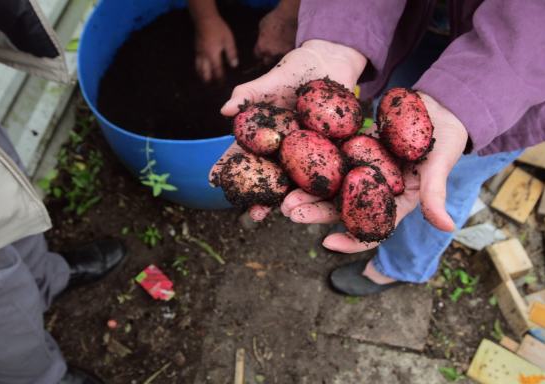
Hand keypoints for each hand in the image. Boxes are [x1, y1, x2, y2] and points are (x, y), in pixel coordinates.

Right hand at [194, 15, 237, 81]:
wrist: (204, 19)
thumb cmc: (218, 29)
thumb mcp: (229, 40)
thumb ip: (231, 53)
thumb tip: (234, 65)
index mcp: (213, 55)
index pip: (217, 71)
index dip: (220, 79)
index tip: (222, 85)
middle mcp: (204, 57)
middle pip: (205, 73)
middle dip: (209, 81)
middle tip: (212, 87)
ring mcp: (199, 53)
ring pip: (198, 69)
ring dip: (202, 76)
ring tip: (206, 82)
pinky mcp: (196, 49)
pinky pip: (197, 63)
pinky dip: (199, 69)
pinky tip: (201, 70)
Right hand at [209, 39, 366, 220]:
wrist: (332, 62)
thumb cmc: (297, 69)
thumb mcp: (272, 79)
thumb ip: (250, 94)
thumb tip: (223, 110)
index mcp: (264, 134)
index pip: (242, 153)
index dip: (228, 167)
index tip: (212, 180)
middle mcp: (283, 149)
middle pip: (269, 176)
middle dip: (260, 196)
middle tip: (252, 213)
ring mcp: (307, 152)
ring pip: (297, 179)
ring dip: (292, 198)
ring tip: (286, 214)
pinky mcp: (332, 151)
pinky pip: (328, 169)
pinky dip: (324, 184)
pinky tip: (321, 200)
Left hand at [254, 6, 297, 64]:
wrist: (290, 16)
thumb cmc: (274, 18)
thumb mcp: (261, 26)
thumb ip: (261, 37)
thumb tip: (261, 40)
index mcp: (261, 47)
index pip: (257, 56)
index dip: (259, 53)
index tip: (261, 51)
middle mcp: (271, 53)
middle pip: (267, 62)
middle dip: (267, 57)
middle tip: (270, 52)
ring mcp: (282, 54)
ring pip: (278, 60)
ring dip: (278, 56)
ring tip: (280, 49)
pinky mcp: (292, 51)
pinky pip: (287, 56)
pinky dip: (287, 53)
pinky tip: (288, 47)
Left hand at [285, 92, 468, 252]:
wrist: (439, 106)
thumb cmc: (447, 137)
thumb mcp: (441, 163)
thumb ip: (436, 192)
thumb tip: (447, 226)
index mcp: (396, 203)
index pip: (372, 229)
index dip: (350, 240)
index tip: (326, 244)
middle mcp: (374, 191)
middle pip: (342, 208)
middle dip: (315, 212)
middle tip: (290, 211)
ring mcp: (361, 171)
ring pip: (330, 186)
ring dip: (307, 190)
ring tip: (283, 193)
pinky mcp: (352, 150)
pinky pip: (330, 158)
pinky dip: (312, 162)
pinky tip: (290, 162)